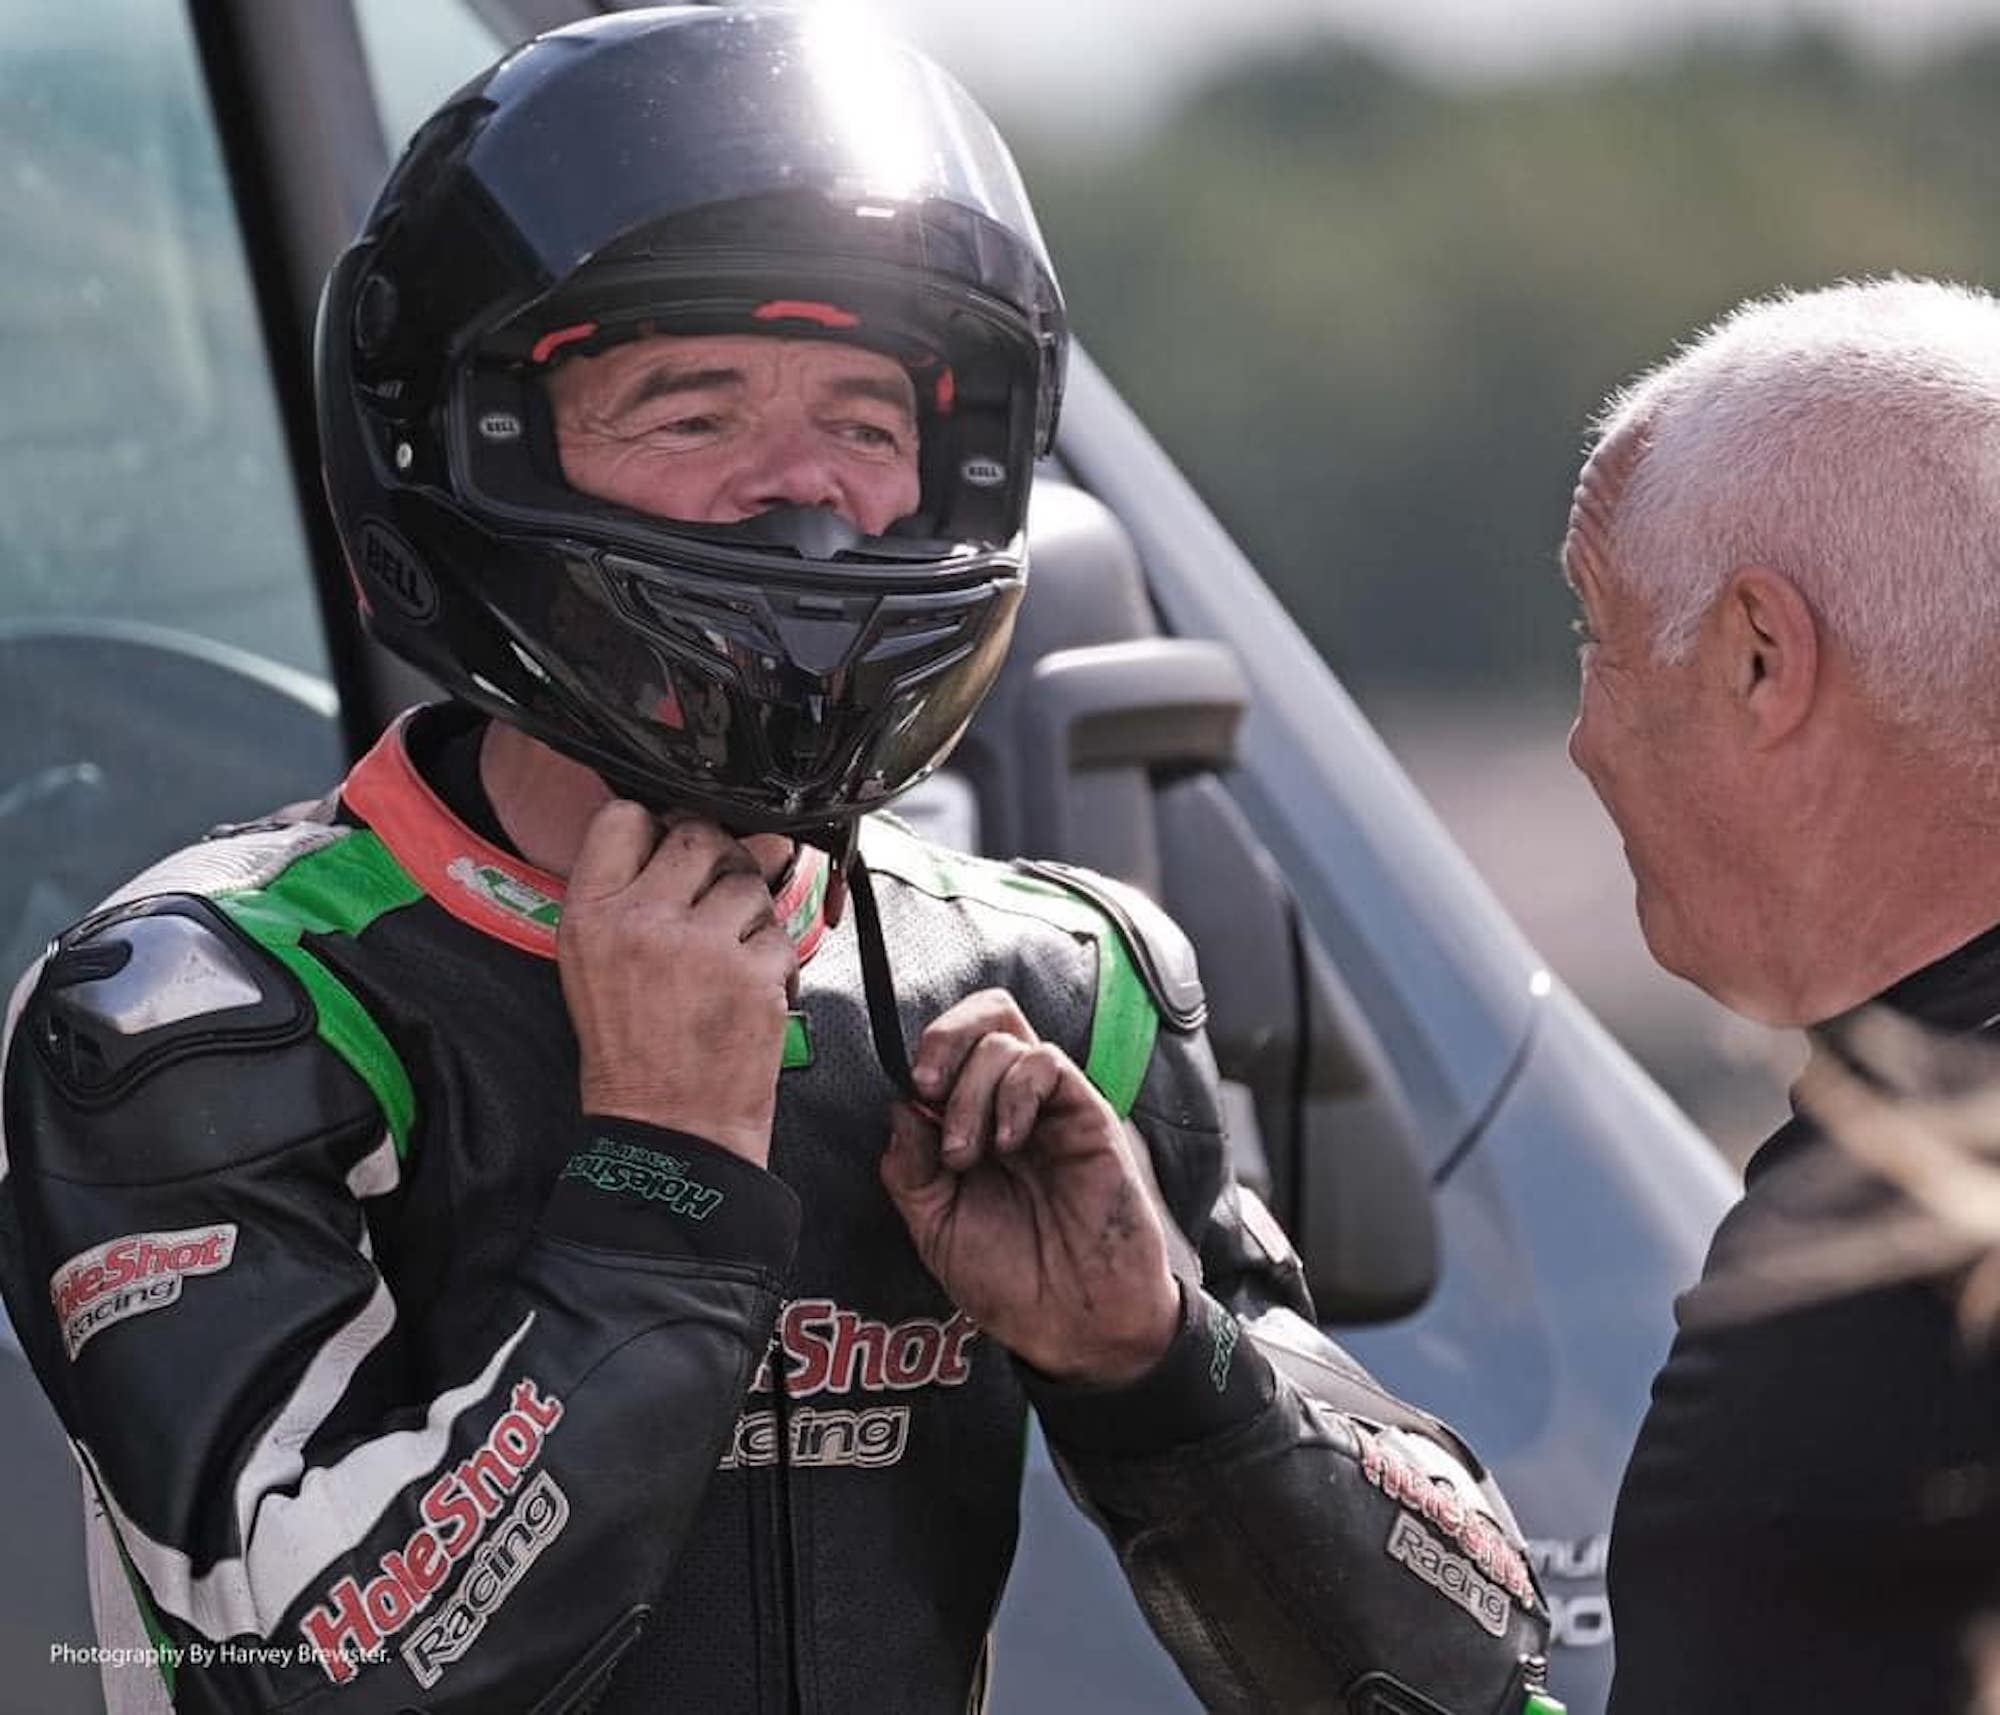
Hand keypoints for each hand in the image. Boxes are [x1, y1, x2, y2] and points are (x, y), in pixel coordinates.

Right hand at [557, 802, 796, 1165]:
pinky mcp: (752, 973)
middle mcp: (641, 921)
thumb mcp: (595, 963)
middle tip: (713, 903)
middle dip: (717, 861)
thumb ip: (636, 892)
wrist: (668, 1128)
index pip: (624, 818)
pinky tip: (749, 989)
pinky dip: (774, 959)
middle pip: (697, 835)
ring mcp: (701, 946)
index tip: (670, 852)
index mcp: (590, 915)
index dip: (656, 827)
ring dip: (749, 912)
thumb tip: (709, 830)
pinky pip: (778, 932)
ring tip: (728, 957)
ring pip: (748, 879)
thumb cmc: (632, 1051)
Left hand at [879, 990, 1179, 1384]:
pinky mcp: (1089, 1117)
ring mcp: (1051, 1109)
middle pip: (986, 1013)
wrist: (1071, 1325)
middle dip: (944, 1036)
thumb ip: (909, 1167)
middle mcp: (1014, 1104)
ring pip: (1006, 1035)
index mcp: (976, 1122)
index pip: (951, 1048)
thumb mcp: (934, 1225)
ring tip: (967, 1154)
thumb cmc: (1010, 1280)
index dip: (923, 1057)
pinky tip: (1007, 1143)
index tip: (909, 1102)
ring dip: (970, 1089)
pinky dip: (1013, 1093)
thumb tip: (898, 1105)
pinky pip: (1047, 1064)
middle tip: (927, 1087)